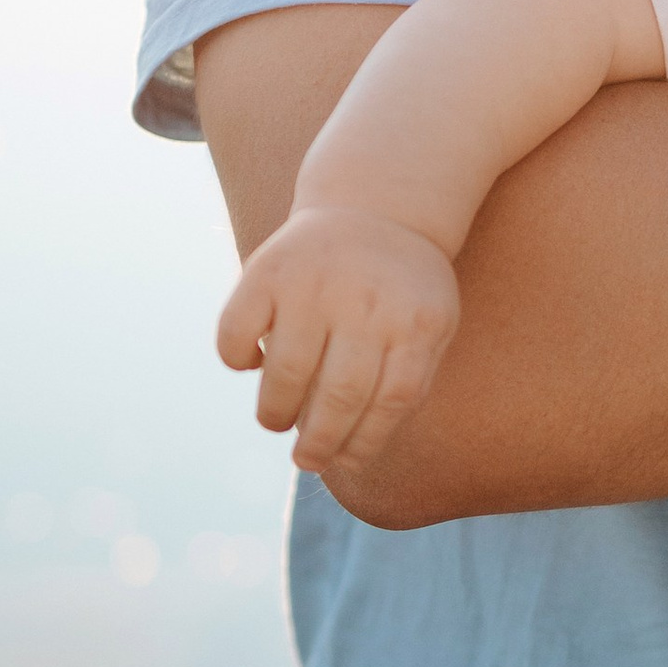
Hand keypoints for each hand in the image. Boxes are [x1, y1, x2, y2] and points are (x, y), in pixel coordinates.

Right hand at [216, 205, 464, 471]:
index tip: (345, 460)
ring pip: (287, 374)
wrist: (377, 206)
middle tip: (306, 459)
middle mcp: (365, 303)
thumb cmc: (403, 289)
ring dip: (276, 412)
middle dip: (318, 443)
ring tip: (277, 421)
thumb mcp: (430, 326)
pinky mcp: (268, 270)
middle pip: (340, 396)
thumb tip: (352, 453)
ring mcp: (314, 285)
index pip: (392, 402)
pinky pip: (238, 334)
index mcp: (416, 323)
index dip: (364, 442)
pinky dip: (237, 359)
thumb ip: (406, 382)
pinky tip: (252, 364)